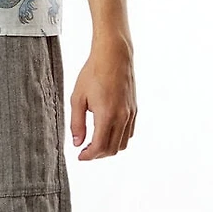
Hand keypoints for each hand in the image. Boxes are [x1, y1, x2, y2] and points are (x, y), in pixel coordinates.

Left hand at [70, 35, 136, 159]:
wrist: (114, 55)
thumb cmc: (94, 72)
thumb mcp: (78, 97)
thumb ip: (77, 122)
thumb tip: (77, 143)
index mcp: (106, 115)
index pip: (99, 147)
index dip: (89, 156)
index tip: (80, 156)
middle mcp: (122, 117)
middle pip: (112, 149)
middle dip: (98, 155)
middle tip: (85, 151)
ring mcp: (130, 114)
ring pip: (122, 143)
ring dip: (109, 148)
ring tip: (95, 142)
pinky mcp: (134, 109)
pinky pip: (129, 133)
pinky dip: (119, 139)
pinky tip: (107, 131)